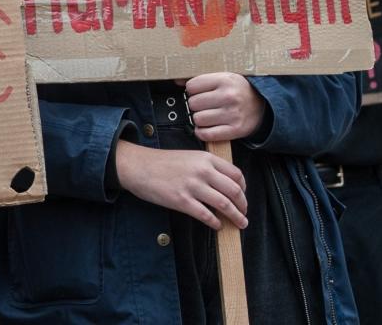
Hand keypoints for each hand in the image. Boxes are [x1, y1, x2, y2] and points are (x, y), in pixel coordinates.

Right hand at [115, 141, 248, 229]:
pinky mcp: (182, 201)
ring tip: (240, 223)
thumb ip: (207, 167)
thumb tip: (224, 184)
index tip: (243, 196)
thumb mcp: (188, 157)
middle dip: (243, 205)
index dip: (244, 188)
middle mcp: (202, 171)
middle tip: (244, 213)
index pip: (236, 175)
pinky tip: (217, 225)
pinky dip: (216, 223)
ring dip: (236, 217)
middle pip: (235, 191)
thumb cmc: (161, 162)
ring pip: (225, 205)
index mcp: (206, 159)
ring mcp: (192, 187)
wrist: (137, 166)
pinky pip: (206, 215)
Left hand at [184, 73, 266, 141]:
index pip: (191, 86)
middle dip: (195, 105)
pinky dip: (202, 132)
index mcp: (225, 80)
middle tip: (204, 105)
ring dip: (199, 119)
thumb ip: (201, 78)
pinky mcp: (235, 130)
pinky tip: (207, 127)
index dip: (192, 90)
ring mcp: (233, 114)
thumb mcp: (223, 77)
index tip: (199, 92)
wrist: (264, 105)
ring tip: (208, 115)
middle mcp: (229, 97)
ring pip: (197, 119)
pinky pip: (206, 134)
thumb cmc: (238, 90)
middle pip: (193, 103)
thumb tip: (177, 81)